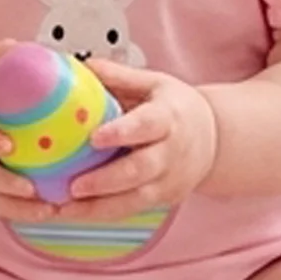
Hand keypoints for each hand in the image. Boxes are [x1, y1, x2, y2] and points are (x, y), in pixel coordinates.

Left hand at [55, 57, 217, 221]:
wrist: (215, 139)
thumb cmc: (177, 109)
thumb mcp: (155, 84)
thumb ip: (119, 77)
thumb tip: (81, 65)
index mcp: (168, 117)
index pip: (146, 125)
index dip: (122, 132)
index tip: (95, 138)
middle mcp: (172, 152)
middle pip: (140, 170)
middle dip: (106, 181)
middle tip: (74, 186)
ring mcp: (170, 179)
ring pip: (136, 199)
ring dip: (99, 207)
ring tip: (66, 207)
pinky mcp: (164, 198)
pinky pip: (133, 209)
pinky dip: (103, 214)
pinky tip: (76, 212)